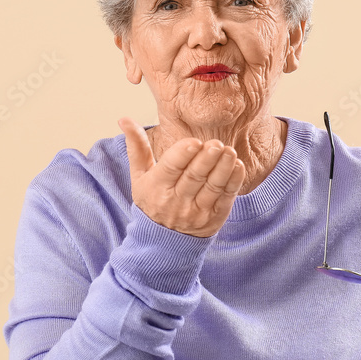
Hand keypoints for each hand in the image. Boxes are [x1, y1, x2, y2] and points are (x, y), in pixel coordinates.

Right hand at [119, 117, 245, 236]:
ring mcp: (196, 211)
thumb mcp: (139, 176)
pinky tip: (237, 166)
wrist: (163, 240)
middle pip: (194, 176)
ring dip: (223, 168)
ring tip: (229, 152)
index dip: (182, 155)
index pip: (171, 168)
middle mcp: (176, 201)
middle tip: (216, 144)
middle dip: (206, 159)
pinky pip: (226, 198)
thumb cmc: (152, 199)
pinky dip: (233, 181)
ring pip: (212, 186)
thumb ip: (136, 147)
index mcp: (156, 187)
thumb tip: (124, 119)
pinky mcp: (214, 218)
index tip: (194, 142)